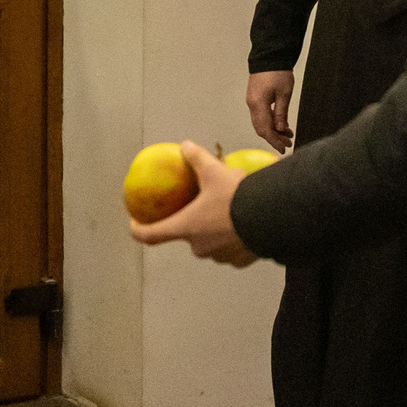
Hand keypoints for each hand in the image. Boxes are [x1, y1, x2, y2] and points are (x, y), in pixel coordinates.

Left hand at [127, 141, 257, 266]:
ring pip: (211, 243)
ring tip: (228, 213)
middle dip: (191, 223)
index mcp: (185, 227)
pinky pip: (232, 250)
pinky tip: (245, 224)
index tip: (134, 223)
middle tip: (201, 206)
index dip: (139, 230)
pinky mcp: (240, 261)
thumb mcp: (214, 171)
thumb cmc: (236, 197)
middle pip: (188, 236)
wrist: (271, 217)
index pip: (151, 235)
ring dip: (214, 231)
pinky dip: (234, 239)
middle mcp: (199, 247)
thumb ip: (196, 158)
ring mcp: (220, 257)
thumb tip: (185, 146)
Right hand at [245, 71, 294, 151]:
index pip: (265, 129)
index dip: (274, 141)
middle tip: (288, 143)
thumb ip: (281, 114)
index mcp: (258, 104)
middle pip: (261, 128)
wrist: (269, 56)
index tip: (283, 149)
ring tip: (288, 134)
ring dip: (273, 131)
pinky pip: (260, 115)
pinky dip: (270, 123)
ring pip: (261, 123)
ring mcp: (252, 102)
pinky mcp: (254, 98)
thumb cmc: (278, 72)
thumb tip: (280, 130)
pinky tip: (281, 125)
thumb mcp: (284, 94)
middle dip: (274, 138)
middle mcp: (252, 104)